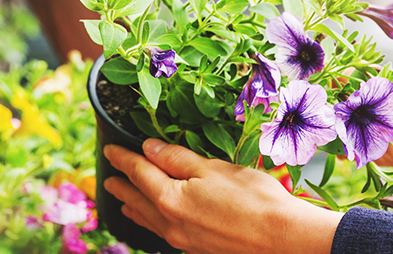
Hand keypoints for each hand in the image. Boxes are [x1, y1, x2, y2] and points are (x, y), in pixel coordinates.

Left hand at [104, 139, 342, 253]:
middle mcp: (170, 223)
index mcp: (169, 199)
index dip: (122, 159)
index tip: (109, 150)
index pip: (138, 172)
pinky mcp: (197, 249)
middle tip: (108, 179)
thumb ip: (177, 159)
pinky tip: (156, 223)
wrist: (284, 240)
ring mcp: (183, 240)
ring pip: (149, 221)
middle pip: (137, 200)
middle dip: (122, 187)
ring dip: (134, 208)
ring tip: (123, 202)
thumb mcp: (213, 168)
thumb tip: (148, 148)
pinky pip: (164, 234)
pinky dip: (153, 224)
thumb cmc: (254, 199)